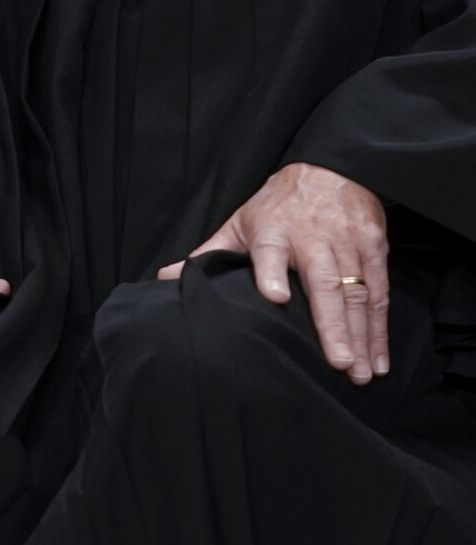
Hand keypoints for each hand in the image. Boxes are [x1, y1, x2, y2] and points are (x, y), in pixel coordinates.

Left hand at [158, 161, 388, 384]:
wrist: (331, 170)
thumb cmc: (277, 206)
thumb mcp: (240, 223)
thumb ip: (208, 253)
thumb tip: (164, 278)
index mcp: (272, 231)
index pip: (269, 251)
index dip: (271, 272)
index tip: (274, 296)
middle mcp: (312, 238)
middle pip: (323, 282)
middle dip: (332, 324)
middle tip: (338, 363)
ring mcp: (346, 244)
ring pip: (357, 293)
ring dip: (361, 336)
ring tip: (360, 374)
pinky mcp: (374, 248)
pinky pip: (380, 293)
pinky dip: (381, 329)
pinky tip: (378, 358)